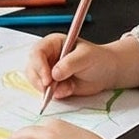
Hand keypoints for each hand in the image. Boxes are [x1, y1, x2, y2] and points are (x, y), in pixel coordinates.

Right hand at [23, 31, 138, 103]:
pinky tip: (69, 90)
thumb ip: (69, 64)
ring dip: (46, 89)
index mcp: (53, 43)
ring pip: (35, 81)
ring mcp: (48, 71)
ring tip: (66, 88)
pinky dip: (55, 94)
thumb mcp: (86, 57)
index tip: (47, 79)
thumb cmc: (98, 59)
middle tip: (50, 89)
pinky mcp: (52, 85)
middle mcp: (47, 57)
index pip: (37, 52)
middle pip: (31, 68)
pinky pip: (46, 92)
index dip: (39, 66)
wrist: (107, 73)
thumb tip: (54, 74)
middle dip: (39, 80)